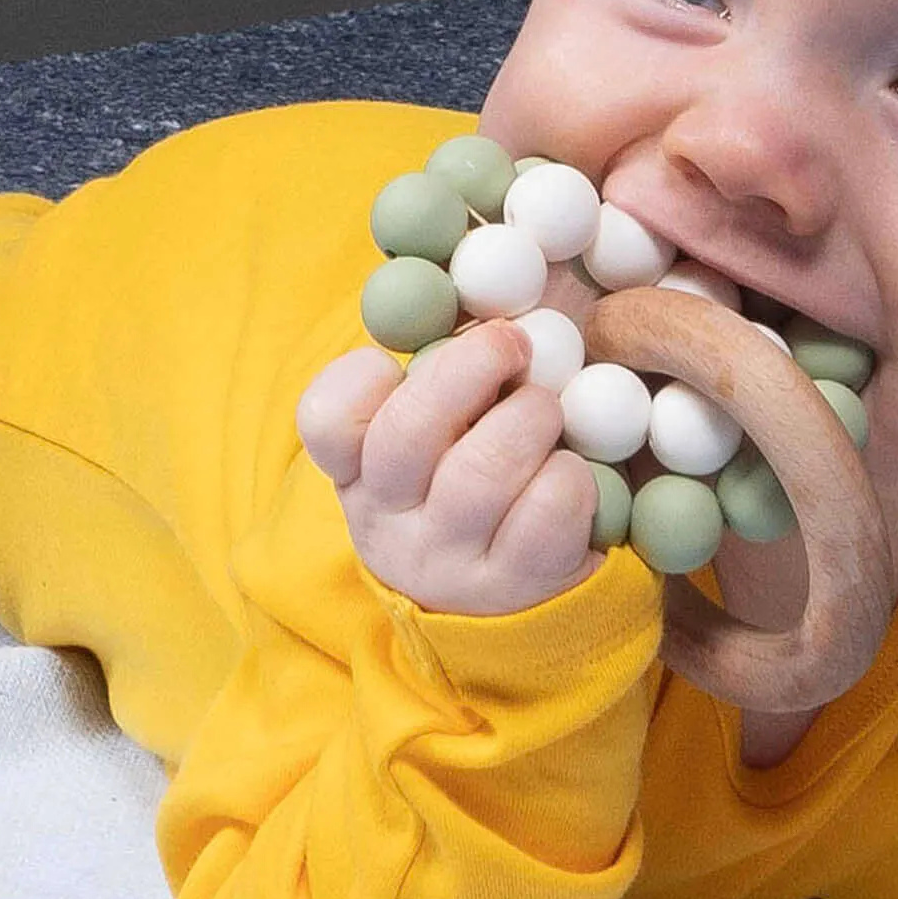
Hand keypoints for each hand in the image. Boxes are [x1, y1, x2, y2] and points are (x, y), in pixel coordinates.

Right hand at [296, 321, 604, 615]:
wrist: (503, 614)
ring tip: (546, 411)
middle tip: (513, 342)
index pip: (325, 421)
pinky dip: (571, 476)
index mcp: (358, 471)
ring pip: (482, 471)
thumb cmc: (468, 486)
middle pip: (407, 432)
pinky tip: (572, 471)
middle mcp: (390, 519)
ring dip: (529, 418)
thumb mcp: (432, 443)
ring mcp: (448, 560)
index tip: (402, 359)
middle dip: (470, 367)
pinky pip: (547, 512)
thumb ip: (440, 381)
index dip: (360, 376)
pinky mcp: (514, 586)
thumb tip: (485, 284)